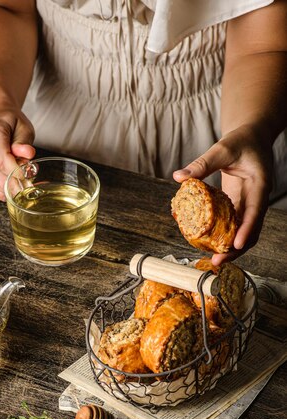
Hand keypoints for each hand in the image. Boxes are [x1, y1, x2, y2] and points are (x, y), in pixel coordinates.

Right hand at [0, 104, 35, 200]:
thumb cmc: (9, 123)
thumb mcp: (23, 127)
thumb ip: (25, 142)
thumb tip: (27, 154)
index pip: (0, 161)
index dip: (15, 172)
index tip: (27, 175)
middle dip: (15, 183)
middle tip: (27, 181)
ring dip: (10, 187)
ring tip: (18, 177)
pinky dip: (2, 188)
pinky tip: (8, 179)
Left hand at [173, 125, 272, 264]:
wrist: (252, 137)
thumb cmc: (240, 141)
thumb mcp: (222, 148)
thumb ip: (202, 164)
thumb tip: (179, 177)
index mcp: (259, 185)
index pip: (255, 211)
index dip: (246, 229)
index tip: (236, 245)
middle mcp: (257, 199)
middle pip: (251, 230)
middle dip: (236, 248)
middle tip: (217, 260)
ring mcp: (249, 205)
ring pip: (244, 232)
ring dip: (230, 247)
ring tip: (213, 258)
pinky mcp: (240, 206)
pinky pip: (234, 225)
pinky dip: (224, 236)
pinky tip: (208, 244)